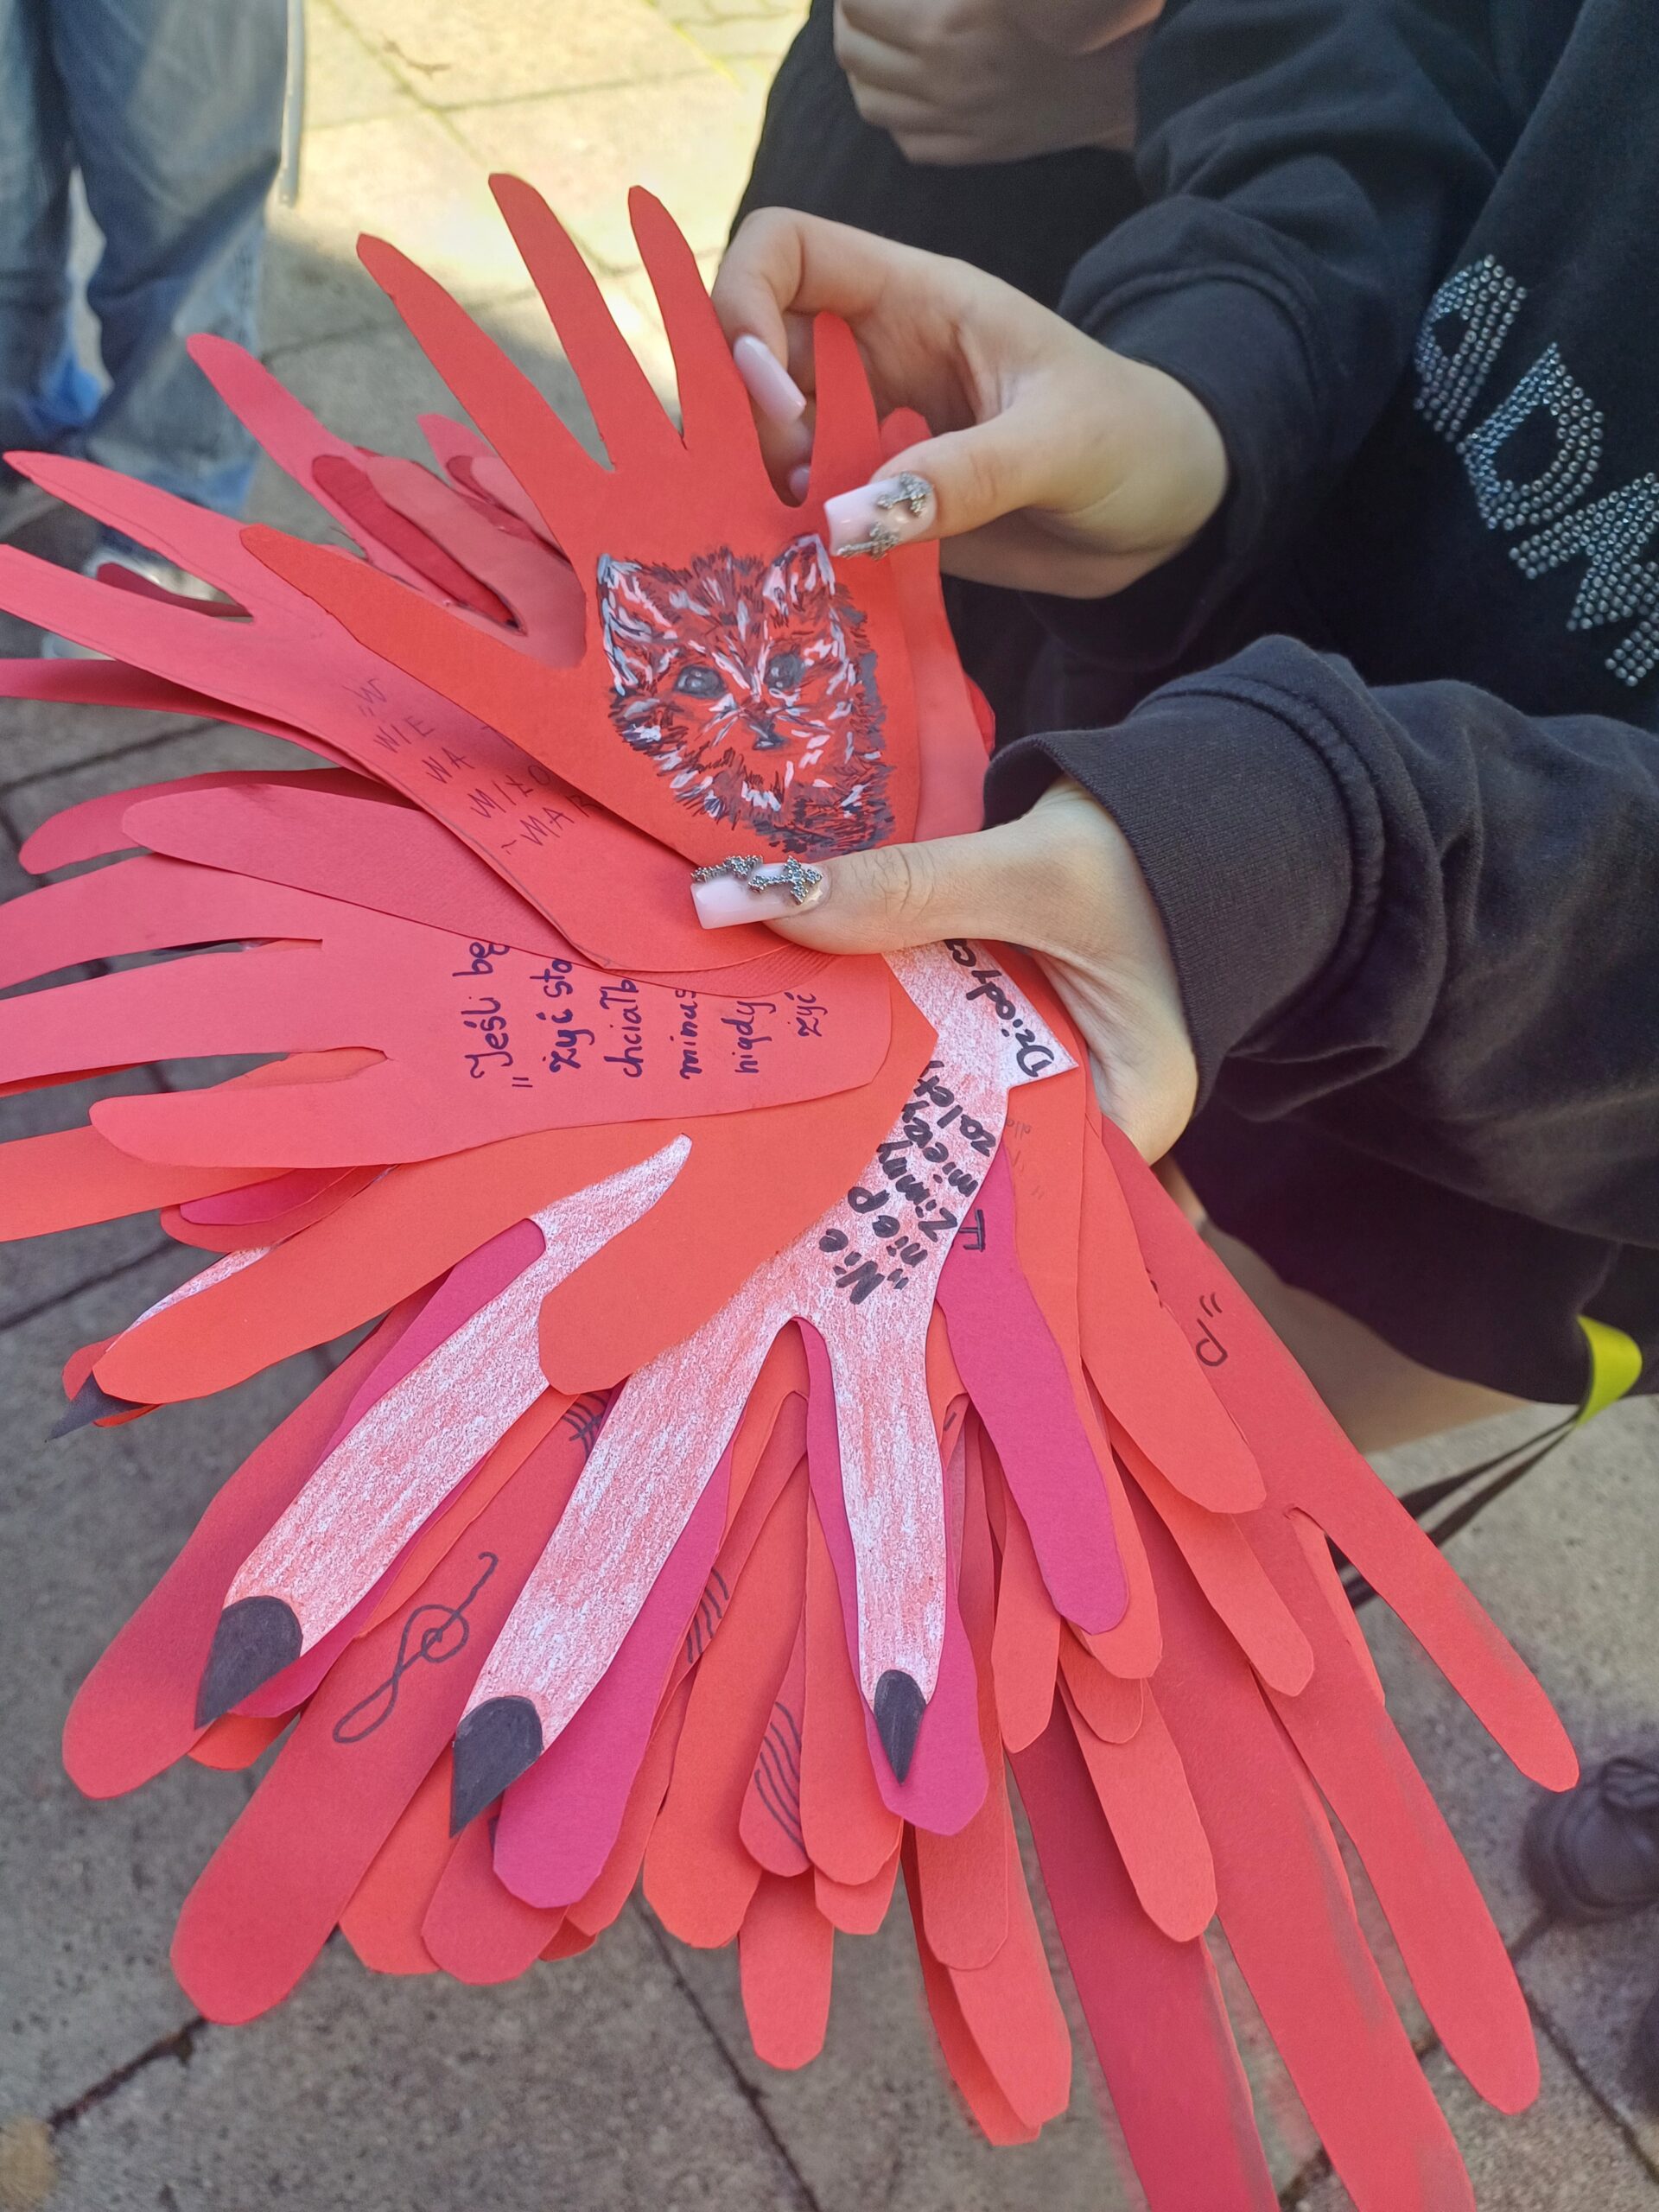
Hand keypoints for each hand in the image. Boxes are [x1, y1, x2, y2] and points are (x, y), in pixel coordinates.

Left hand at [701, 779, 1198, 1159]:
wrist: (1198, 789)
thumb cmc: (1154, 839)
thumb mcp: (1032, 869)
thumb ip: (909, 890)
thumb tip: (758, 899)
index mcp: (1132, 1112)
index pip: (1015, 1194)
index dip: (910, 1195)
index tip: (802, 1181)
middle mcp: (1093, 1112)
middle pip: (966, 1147)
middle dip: (869, 1135)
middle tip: (753, 1130)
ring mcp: (1052, 1070)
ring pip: (942, 1091)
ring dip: (865, 1075)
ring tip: (760, 1083)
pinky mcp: (1014, 1027)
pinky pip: (940, 1044)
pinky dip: (886, 1028)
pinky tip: (808, 1024)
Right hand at [714, 212, 1227, 596]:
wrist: (1171, 517)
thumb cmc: (1136, 441)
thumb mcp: (1061, 446)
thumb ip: (961, 480)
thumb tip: (842, 523)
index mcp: (913, 299)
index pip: (783, 249)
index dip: (746, 307)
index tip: (777, 401)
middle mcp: (870, 359)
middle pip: (744, 352)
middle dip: (736, 419)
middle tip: (786, 493)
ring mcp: (865, 435)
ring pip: (759, 442)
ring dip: (752, 490)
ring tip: (790, 545)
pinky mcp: (873, 508)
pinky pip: (799, 515)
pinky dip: (785, 543)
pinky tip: (812, 576)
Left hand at [832, 0, 1158, 162]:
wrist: (1126, 66)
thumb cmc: (1067, 7)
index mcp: (949, 20)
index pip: (859, 3)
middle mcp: (945, 74)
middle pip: (853, 53)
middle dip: (846, 22)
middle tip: (859, 5)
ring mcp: (958, 119)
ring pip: (870, 100)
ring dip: (861, 68)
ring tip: (872, 43)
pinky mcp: (975, 149)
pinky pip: (906, 140)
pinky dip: (894, 113)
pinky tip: (904, 88)